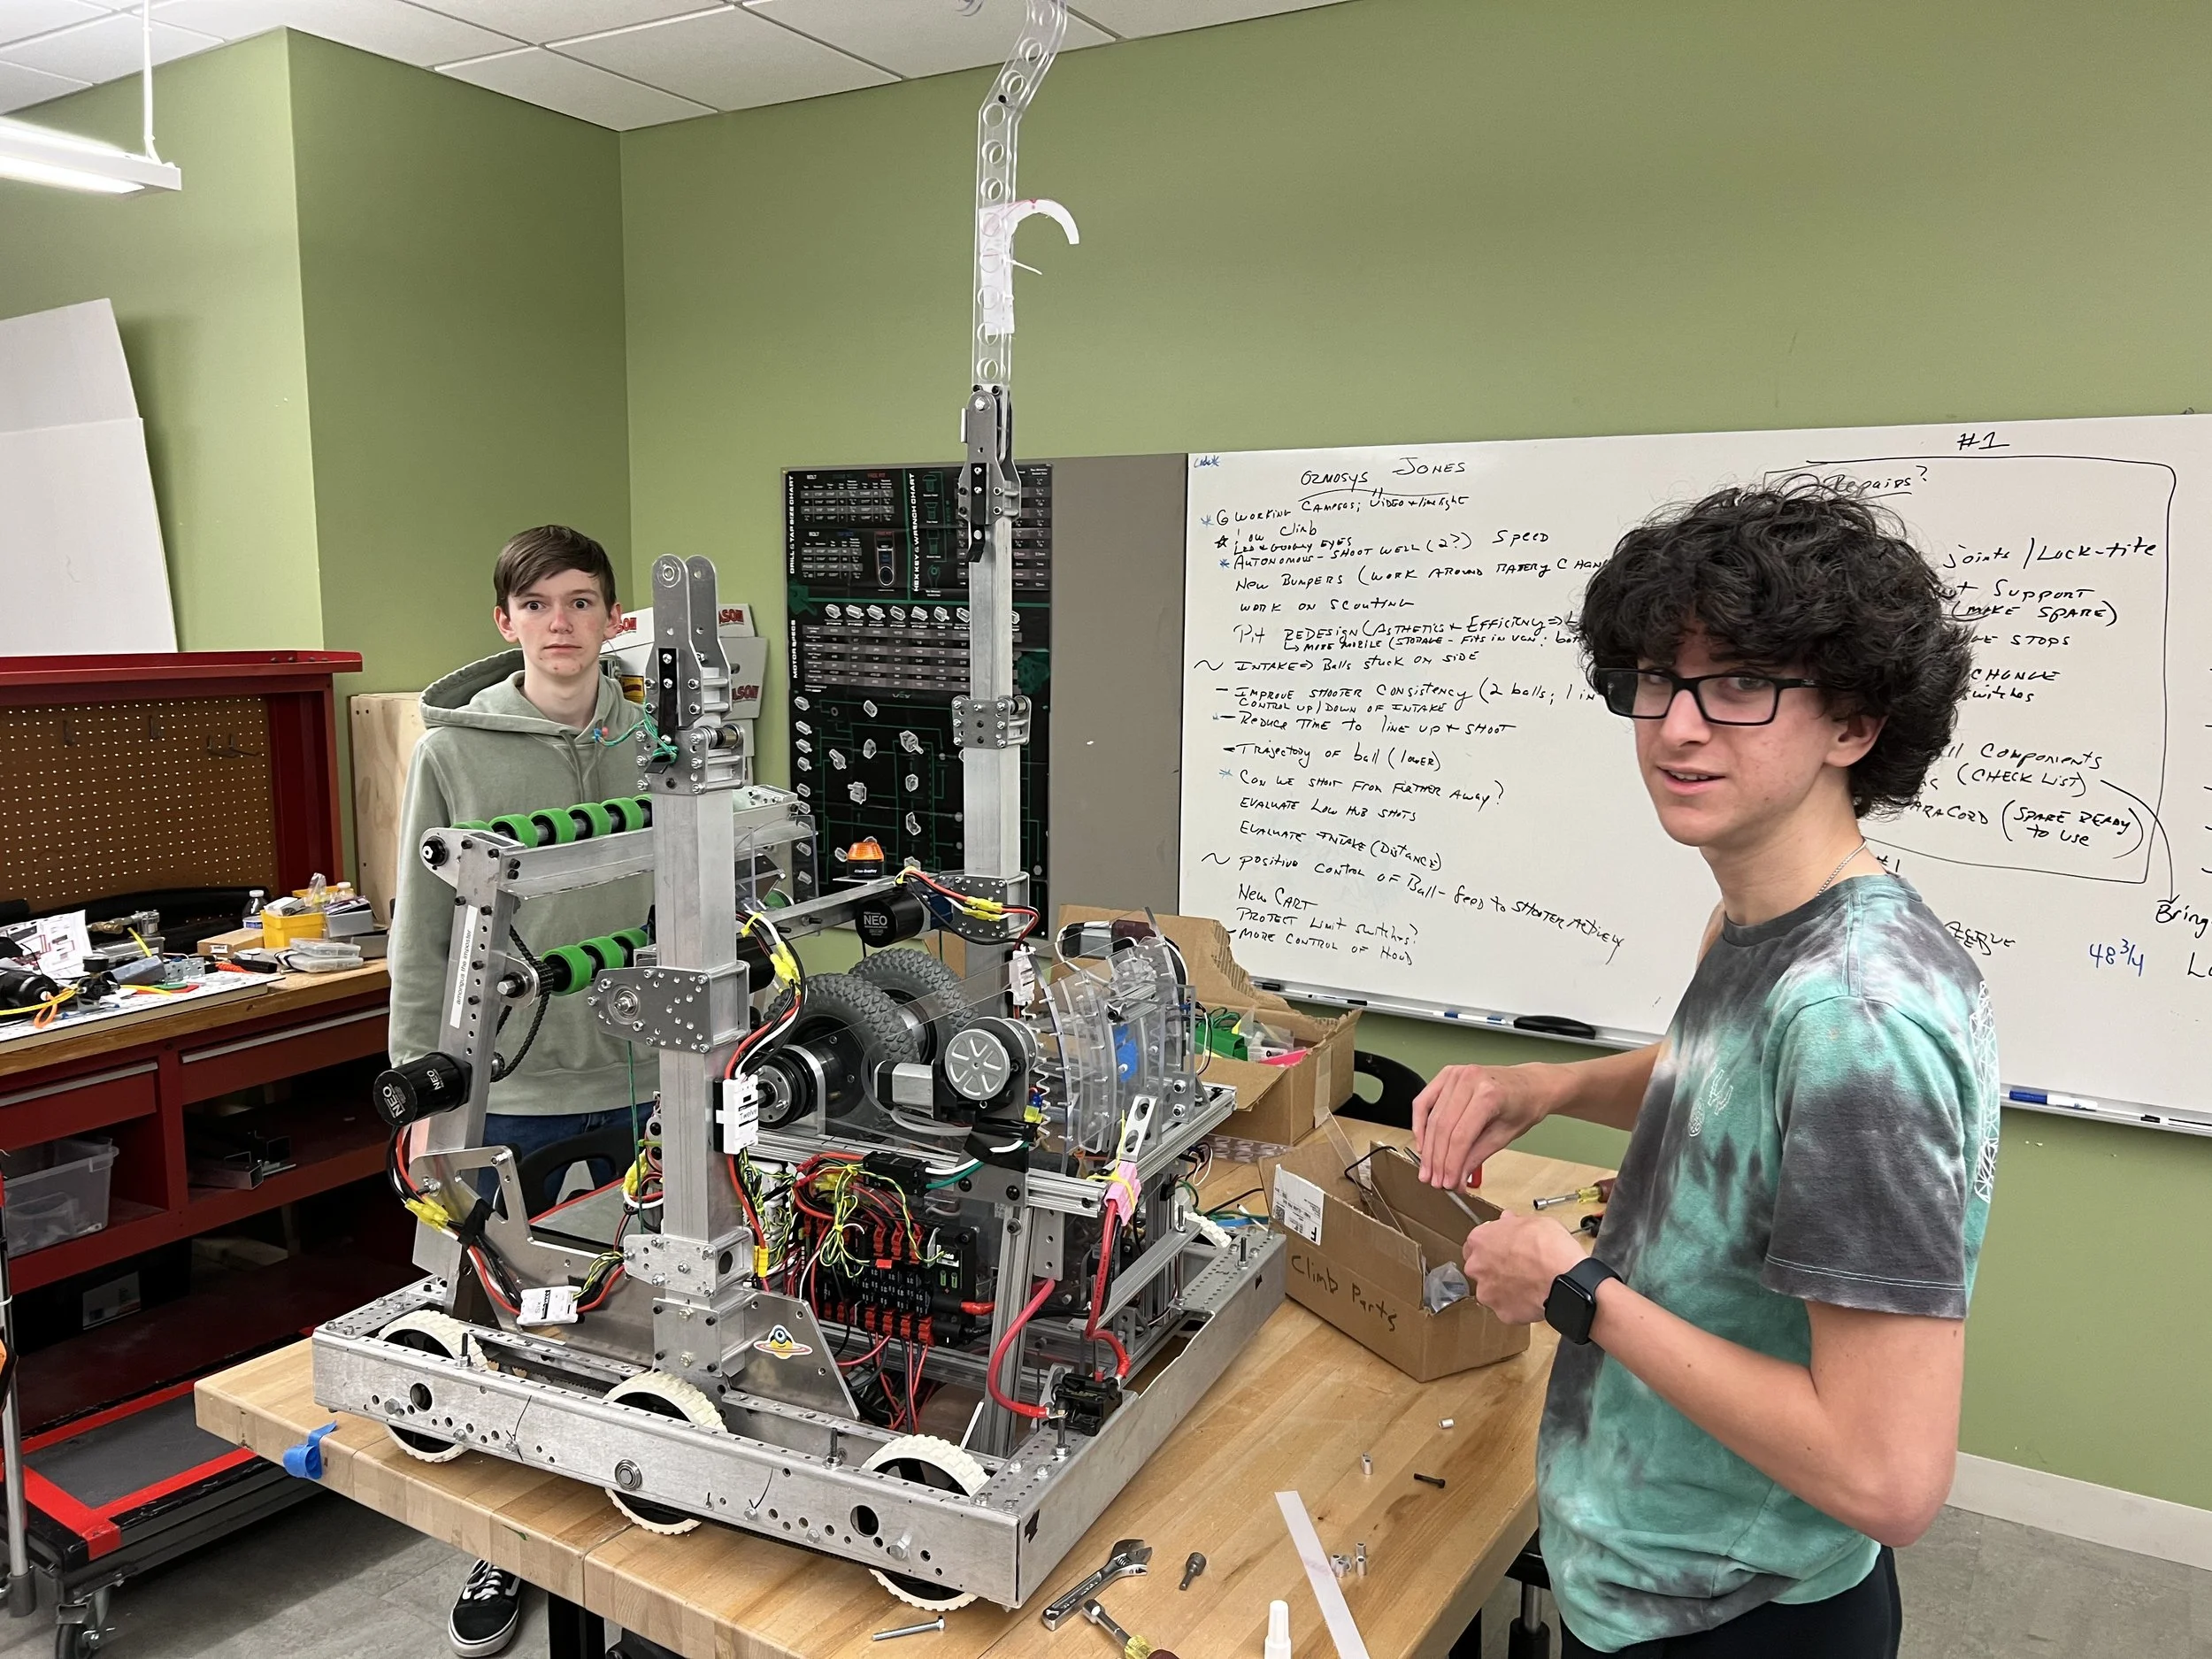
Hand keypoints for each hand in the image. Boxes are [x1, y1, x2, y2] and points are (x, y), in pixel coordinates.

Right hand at [1412, 1064, 1545, 1187]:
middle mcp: (1469, 1080)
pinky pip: (1424, 1101)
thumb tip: (1457, 1177)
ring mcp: (1456, 1074)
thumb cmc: (1524, 1105)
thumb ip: (1477, 1156)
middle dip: (1437, 1159)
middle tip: (1435, 1180)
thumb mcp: (1504, 1136)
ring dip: (1427, 1147)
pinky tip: (1422, 1143)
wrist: (1531, 1083)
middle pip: (1443, 1128)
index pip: (1460, 1136)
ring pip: (1432, 1118)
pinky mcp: (1447, 1074)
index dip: (1451, 1164)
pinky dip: (1420, 1123)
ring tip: (1427, 1169)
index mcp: (1489, 1095)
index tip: (1448, 1182)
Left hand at [1462, 1211, 1586, 1324]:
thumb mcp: (1533, 1221)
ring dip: (1505, 1288)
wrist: (1564, 1279)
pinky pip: (1507, 1308)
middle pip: (1480, 1267)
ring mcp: (1488, 1292)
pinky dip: (1517, 1305)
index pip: (1476, 1242)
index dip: (1492, 1244)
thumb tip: (1509, 1221)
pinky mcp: (1502, 1313)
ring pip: (1491, 1290)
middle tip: (1517, 1267)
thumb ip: (1513, 1223)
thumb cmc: (1549, 1248)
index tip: (1502, 1247)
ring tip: (1528, 1284)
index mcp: (1481, 1240)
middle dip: (1495, 1267)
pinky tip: (1533, 1298)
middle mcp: (1477, 1267)